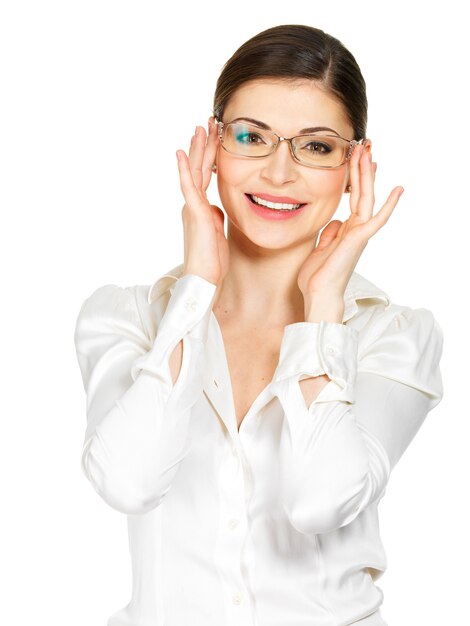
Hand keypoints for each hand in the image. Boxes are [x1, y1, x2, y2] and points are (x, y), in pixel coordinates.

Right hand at [176, 117, 228, 285]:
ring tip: (200, 128)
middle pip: (198, 169)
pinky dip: (184, 169)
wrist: (204, 280)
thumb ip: (216, 216)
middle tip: (208, 123)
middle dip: (204, 146)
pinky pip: (189, 187)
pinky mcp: (194, 214)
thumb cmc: (212, 262)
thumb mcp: (218, 233)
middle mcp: (193, 205)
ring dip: (197, 149)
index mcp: (200, 209)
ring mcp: (192, 208)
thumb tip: (217, 206)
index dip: (209, 156)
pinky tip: (181, 153)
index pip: (205, 176)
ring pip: (194, 172)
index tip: (215, 138)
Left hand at [297, 143, 403, 303]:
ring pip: (366, 198)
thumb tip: (336, 221)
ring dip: (367, 175)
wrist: (318, 294)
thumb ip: (329, 233)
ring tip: (368, 152)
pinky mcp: (359, 239)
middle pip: (361, 193)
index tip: (355, 159)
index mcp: (346, 230)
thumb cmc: (317, 277)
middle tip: (363, 145)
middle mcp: (356, 229)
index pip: (353, 198)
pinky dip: (389, 205)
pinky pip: (377, 219)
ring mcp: (359, 233)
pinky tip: (398, 188)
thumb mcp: (319, 248)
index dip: (354, 178)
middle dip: (361, 168)